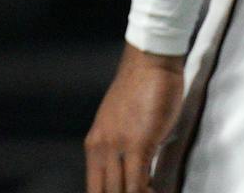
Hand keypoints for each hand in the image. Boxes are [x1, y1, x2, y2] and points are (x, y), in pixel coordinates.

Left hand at [84, 42, 186, 192]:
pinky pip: (139, 183)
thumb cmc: (140, 91)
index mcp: (94, 145)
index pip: (95, 188)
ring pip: (120, 192)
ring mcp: (117, 146)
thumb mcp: (122, 126)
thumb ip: (122, 151)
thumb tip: (134, 177)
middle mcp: (100, 147)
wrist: (149, 62)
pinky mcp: (137, 143)